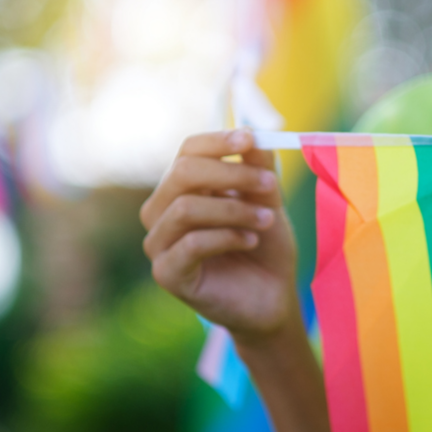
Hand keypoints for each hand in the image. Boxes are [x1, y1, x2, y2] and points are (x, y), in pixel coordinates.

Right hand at [140, 130, 299, 340]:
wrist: (272, 297)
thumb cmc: (265, 246)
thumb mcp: (266, 200)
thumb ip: (257, 167)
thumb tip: (251, 134)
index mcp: (183, 188)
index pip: (187, 151)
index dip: (217, 142)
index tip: (250, 139)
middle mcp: (162, 211)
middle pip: (182, 173)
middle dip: (230, 173)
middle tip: (270, 183)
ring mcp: (159, 243)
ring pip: (186, 208)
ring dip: (234, 209)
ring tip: (266, 220)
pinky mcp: (166, 273)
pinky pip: (190, 244)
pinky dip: (227, 237)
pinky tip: (250, 241)